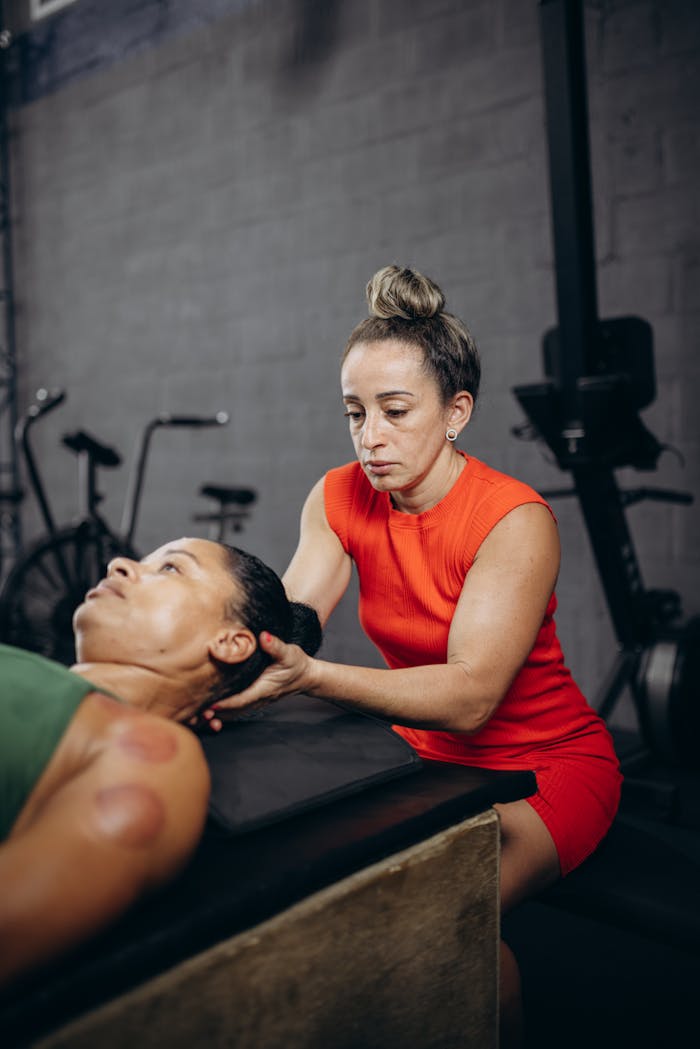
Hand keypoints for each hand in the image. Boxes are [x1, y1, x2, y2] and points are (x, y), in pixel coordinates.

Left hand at [192, 632, 316, 731]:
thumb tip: (264, 637)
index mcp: (264, 688)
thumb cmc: (296, 663)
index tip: (210, 704)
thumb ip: (275, 646)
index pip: (243, 699)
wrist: (305, 676)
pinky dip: (219, 711)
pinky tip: (205, 710)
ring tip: (194, 715)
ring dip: (214, 715)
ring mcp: (254, 701)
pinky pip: (233, 709)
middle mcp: (257, 698)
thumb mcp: (289, 653)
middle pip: (233, 710)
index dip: (226, 703)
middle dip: (214, 713)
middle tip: (194, 713)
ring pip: (231, 712)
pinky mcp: (251, 699)